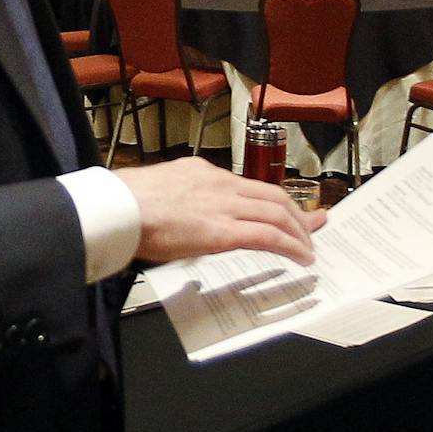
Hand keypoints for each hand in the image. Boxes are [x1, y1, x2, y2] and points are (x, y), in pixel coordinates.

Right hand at [121, 157, 325, 266]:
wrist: (115, 209)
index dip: (275, 199)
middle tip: (317, 224)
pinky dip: (289, 246)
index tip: (289, 208)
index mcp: (204, 174)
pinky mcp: (222, 231)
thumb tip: (186, 215)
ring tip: (308, 248)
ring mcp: (223, 206)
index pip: (251, 186)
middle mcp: (220, 184)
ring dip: (298, 232)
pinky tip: (300, 257)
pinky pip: (267, 236)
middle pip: (273, 196)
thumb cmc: (125, 205)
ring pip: (277, 214)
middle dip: (299, 213)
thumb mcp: (161, 189)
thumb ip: (182, 198)